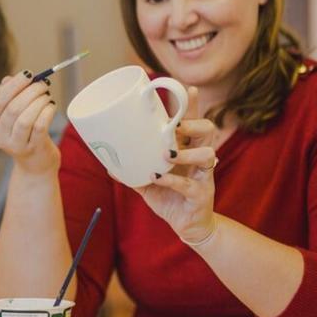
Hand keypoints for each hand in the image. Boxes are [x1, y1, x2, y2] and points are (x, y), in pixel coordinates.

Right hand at [0, 70, 59, 174]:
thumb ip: (9, 95)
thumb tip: (9, 79)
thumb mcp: (12, 115)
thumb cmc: (25, 132)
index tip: (28, 74)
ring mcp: (15, 145)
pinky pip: (40, 126)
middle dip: (30, 91)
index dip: (13, 86)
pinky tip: (51, 106)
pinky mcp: (32, 149)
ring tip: (47, 95)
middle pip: (12, 108)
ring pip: (25, 118)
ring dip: (39, 102)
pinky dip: (47, 112)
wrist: (35, 163)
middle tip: (43, 84)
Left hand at [137, 87, 219, 244]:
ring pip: (207, 154)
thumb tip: (108, 165)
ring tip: (167, 155)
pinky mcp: (201, 195)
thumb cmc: (170, 199)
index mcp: (188, 150)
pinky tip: (157, 177)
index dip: (192, 106)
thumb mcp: (150, 183)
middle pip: (208, 130)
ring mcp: (203, 177)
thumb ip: (133, 172)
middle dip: (194, 123)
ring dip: (186, 153)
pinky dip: (172, 181)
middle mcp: (199, 159)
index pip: (194, 122)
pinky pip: (189, 185)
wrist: (187, 227)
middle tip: (175, 127)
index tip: (188, 89)